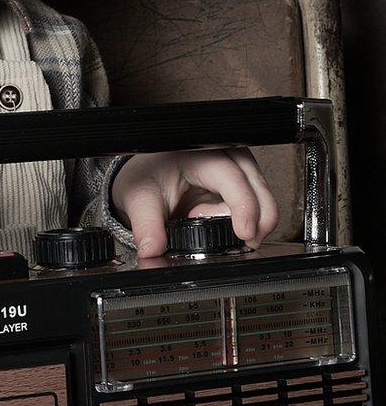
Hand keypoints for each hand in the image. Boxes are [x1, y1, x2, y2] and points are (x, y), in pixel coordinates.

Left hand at [110, 148, 278, 257]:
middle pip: (258, 187)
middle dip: (256, 219)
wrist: (149, 171)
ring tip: (211, 220)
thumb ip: (146, 226)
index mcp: (199, 155)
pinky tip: (222, 220)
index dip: (244, 207)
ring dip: (248, 220)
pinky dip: (247, 219)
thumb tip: (152, 251)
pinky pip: (258, 204)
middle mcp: (224, 155)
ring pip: (263, 198)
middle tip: (238, 240)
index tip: (245, 234)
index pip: (232, 178)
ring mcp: (237, 167)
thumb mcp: (141, 199)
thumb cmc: (147, 177)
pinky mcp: (242, 180)